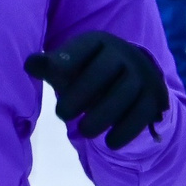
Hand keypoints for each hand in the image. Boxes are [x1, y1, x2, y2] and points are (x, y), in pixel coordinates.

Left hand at [24, 31, 168, 150]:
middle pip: (102, 72)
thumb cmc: (86, 73)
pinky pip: (143, 112)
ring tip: (83, 133)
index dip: (67, 58)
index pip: (83, 47)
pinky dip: (127, 130)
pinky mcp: (154, 96)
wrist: (130, 79)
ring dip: (103, 116)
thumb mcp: (67, 67)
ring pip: (124, 93)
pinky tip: (111, 143)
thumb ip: (49, 66)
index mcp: (98, 42)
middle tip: (61, 115)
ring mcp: (142, 74)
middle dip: (81, 94)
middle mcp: (123, 54)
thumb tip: (31, 64)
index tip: (52, 71)